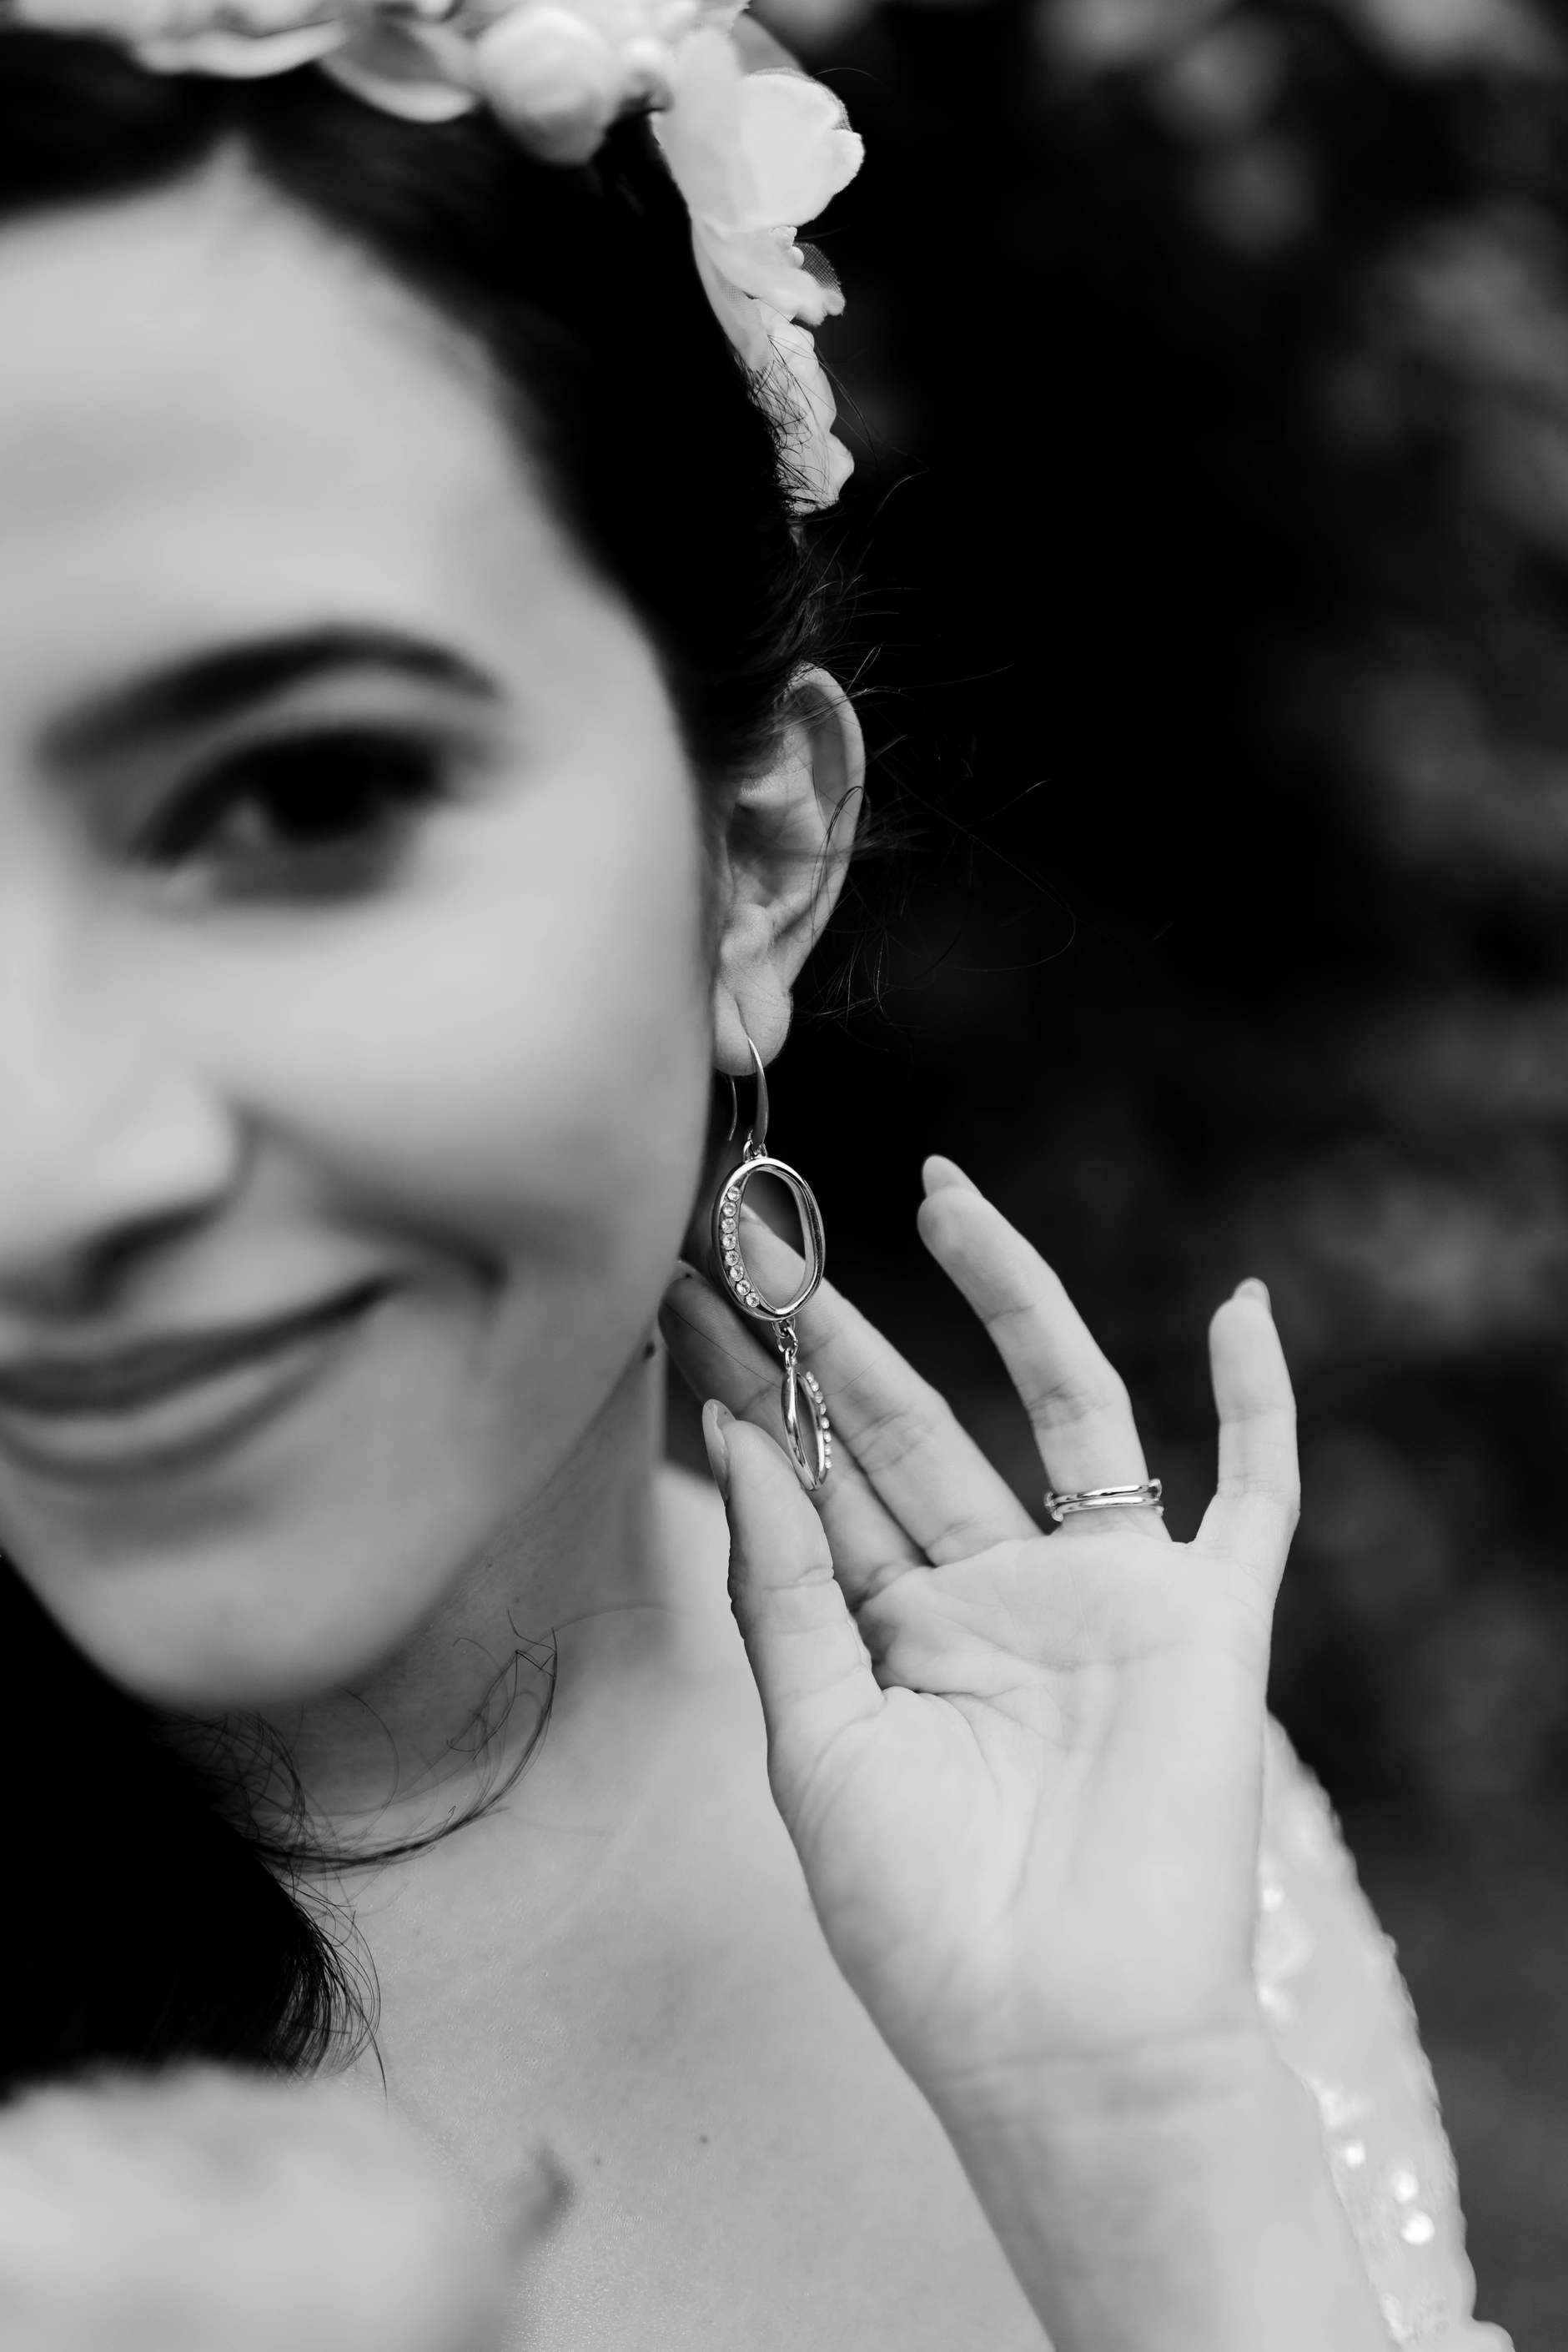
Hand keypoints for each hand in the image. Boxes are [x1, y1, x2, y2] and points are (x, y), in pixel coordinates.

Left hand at [660, 1157, 1295, 2115]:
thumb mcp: (813, 1744)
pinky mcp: (1206, 1621)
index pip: (820, 1477)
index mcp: (898, 1637)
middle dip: (832, 1331)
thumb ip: (783, 1584)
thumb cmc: (924, 1926)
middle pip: (912, 1424)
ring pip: (1065, 1408)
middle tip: (758, 1227)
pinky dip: (1260, 1406)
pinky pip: (1253, 1495)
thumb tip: (732, 1430)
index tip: (686, 1293)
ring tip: (941, 1195)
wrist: (1062, 2047)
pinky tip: (1240, 1308)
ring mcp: (1104, 1597)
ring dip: (1012, 1301)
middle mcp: (998, 1596)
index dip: (753, 1385)